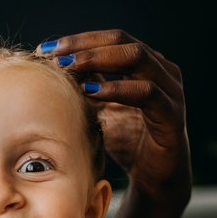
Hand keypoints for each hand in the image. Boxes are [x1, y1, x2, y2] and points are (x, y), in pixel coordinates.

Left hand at [38, 30, 190, 208]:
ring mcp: (171, 90)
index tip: (44, 48)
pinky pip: (147, 93)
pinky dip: (118, 89)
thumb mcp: (98, 108)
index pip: (110, 39)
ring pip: (138, 58)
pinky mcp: (172, 115)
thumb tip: (52, 65)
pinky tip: (92, 92)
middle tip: (55, 54)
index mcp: (146, 64)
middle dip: (86, 46)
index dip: (78, 40)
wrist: (153, 177)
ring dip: (100, 60)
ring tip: (70, 67)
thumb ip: (84, 85)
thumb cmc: (127, 140)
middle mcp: (162, 70)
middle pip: (123, 41)